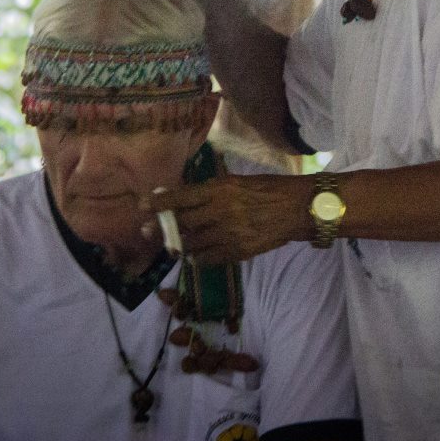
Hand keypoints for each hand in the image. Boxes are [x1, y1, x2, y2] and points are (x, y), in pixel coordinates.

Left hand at [143, 174, 312, 263]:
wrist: (297, 209)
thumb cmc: (268, 189)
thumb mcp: (238, 182)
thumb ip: (213, 191)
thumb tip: (188, 198)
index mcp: (219, 190)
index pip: (182, 197)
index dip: (160, 203)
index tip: (142, 206)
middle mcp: (219, 211)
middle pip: (181, 223)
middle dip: (161, 228)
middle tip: (146, 232)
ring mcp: (228, 233)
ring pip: (192, 244)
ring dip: (180, 245)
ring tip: (173, 245)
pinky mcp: (237, 251)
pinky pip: (209, 259)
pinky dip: (199, 258)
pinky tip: (196, 255)